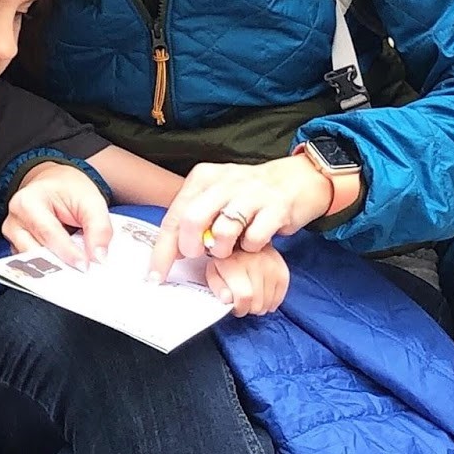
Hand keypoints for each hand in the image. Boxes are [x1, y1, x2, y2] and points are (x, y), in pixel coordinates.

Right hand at [4, 161, 111, 269]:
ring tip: (76, 269)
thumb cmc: (69, 190)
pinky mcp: (17, 250)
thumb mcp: (91, 201)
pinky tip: (66, 268)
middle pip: (36, 252)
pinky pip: (32, 266)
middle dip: (60, 265)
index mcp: (28, 202)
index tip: (85, 266)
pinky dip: (50, 269)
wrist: (54, 185)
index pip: (48, 233)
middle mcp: (14, 221)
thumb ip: (99, 228)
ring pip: (32, 264)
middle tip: (83, 273)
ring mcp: (13, 238)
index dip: (68, 252)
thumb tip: (99, 258)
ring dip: (55, 269)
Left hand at [149, 156, 332, 279]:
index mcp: (204, 178)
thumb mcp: (217, 195)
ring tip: (229, 248)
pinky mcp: (276, 208)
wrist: (297, 180)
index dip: (163, 250)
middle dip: (191, 247)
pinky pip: (254, 239)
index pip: (175, 215)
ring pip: (222, 231)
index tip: (157, 275)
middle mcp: (225, 181)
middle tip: (199, 256)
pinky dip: (250, 249)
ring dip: (222, 250)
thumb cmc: (249, 195)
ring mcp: (252, 193)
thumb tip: (172, 250)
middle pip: (192, 220)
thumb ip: (195, 216)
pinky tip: (252, 243)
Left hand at [206, 244, 290, 316]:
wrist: (244, 240)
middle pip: (258, 303)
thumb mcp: (212, 271)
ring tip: (252, 299)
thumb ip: (217, 287)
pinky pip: (280, 296)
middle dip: (248, 309)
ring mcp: (272, 266)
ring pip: (269, 302)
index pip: (245, 296)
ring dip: (260, 306)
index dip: (240, 309)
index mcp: (235, 263)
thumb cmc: (226, 259)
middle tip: (243, 303)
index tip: (236, 308)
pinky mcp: (282, 269)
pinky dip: (271, 302)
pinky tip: (263, 297)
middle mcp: (256, 263)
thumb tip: (227, 299)